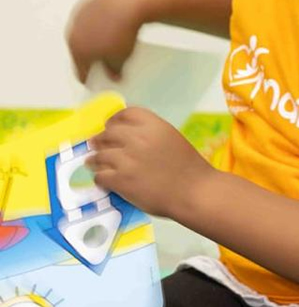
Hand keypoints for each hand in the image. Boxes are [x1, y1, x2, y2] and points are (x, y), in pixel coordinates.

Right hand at [65, 0, 147, 81]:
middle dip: (90, 57)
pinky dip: (96, 23)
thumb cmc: (122, 31)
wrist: (128, 2)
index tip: (93, 80)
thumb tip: (113, 75)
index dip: (87, 78)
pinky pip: (89, 18)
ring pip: (82, 33)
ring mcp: (78, 16)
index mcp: (78, 50)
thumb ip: (114, 70)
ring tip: (108, 40)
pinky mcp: (86, 2)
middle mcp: (73, 32)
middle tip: (102, 60)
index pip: (79, 70)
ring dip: (92, 38)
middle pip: (79, 50)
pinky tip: (109, 23)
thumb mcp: (121, 58)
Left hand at [87, 107, 214, 218]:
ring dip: (95, 160)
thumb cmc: (190, 167)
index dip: (115, 120)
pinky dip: (101, 178)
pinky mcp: (120, 180)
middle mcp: (137, 138)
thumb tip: (130, 136)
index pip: (125, 114)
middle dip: (101, 140)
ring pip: (99, 155)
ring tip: (94, 164)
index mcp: (154, 125)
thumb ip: (151, 134)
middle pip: (108, 133)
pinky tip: (105, 180)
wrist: (194, 192)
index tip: (111, 126)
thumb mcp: (173, 139)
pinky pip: (100, 175)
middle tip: (98, 146)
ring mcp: (126, 159)